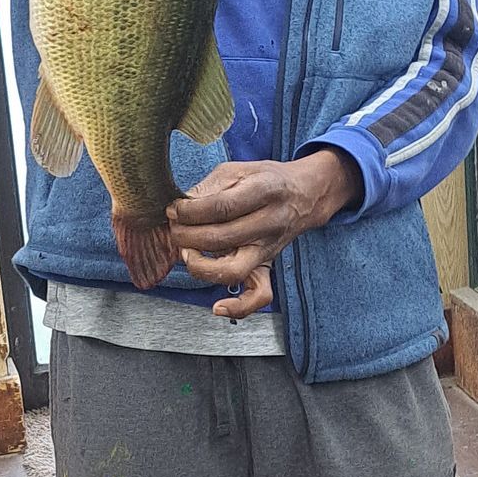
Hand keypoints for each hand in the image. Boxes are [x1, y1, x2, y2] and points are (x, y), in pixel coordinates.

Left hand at [169, 150, 360, 320]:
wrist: (304, 195)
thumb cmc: (266, 180)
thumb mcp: (238, 169)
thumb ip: (210, 185)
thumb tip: (182, 204)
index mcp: (263, 191)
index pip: (221, 207)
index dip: (189, 211)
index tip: (173, 210)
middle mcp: (268, 223)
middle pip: (221, 238)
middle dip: (186, 235)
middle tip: (174, 228)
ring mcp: (268, 248)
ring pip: (233, 270)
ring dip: (200, 266)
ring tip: (186, 252)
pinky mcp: (268, 266)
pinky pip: (259, 295)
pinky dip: (238, 307)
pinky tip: (217, 307)